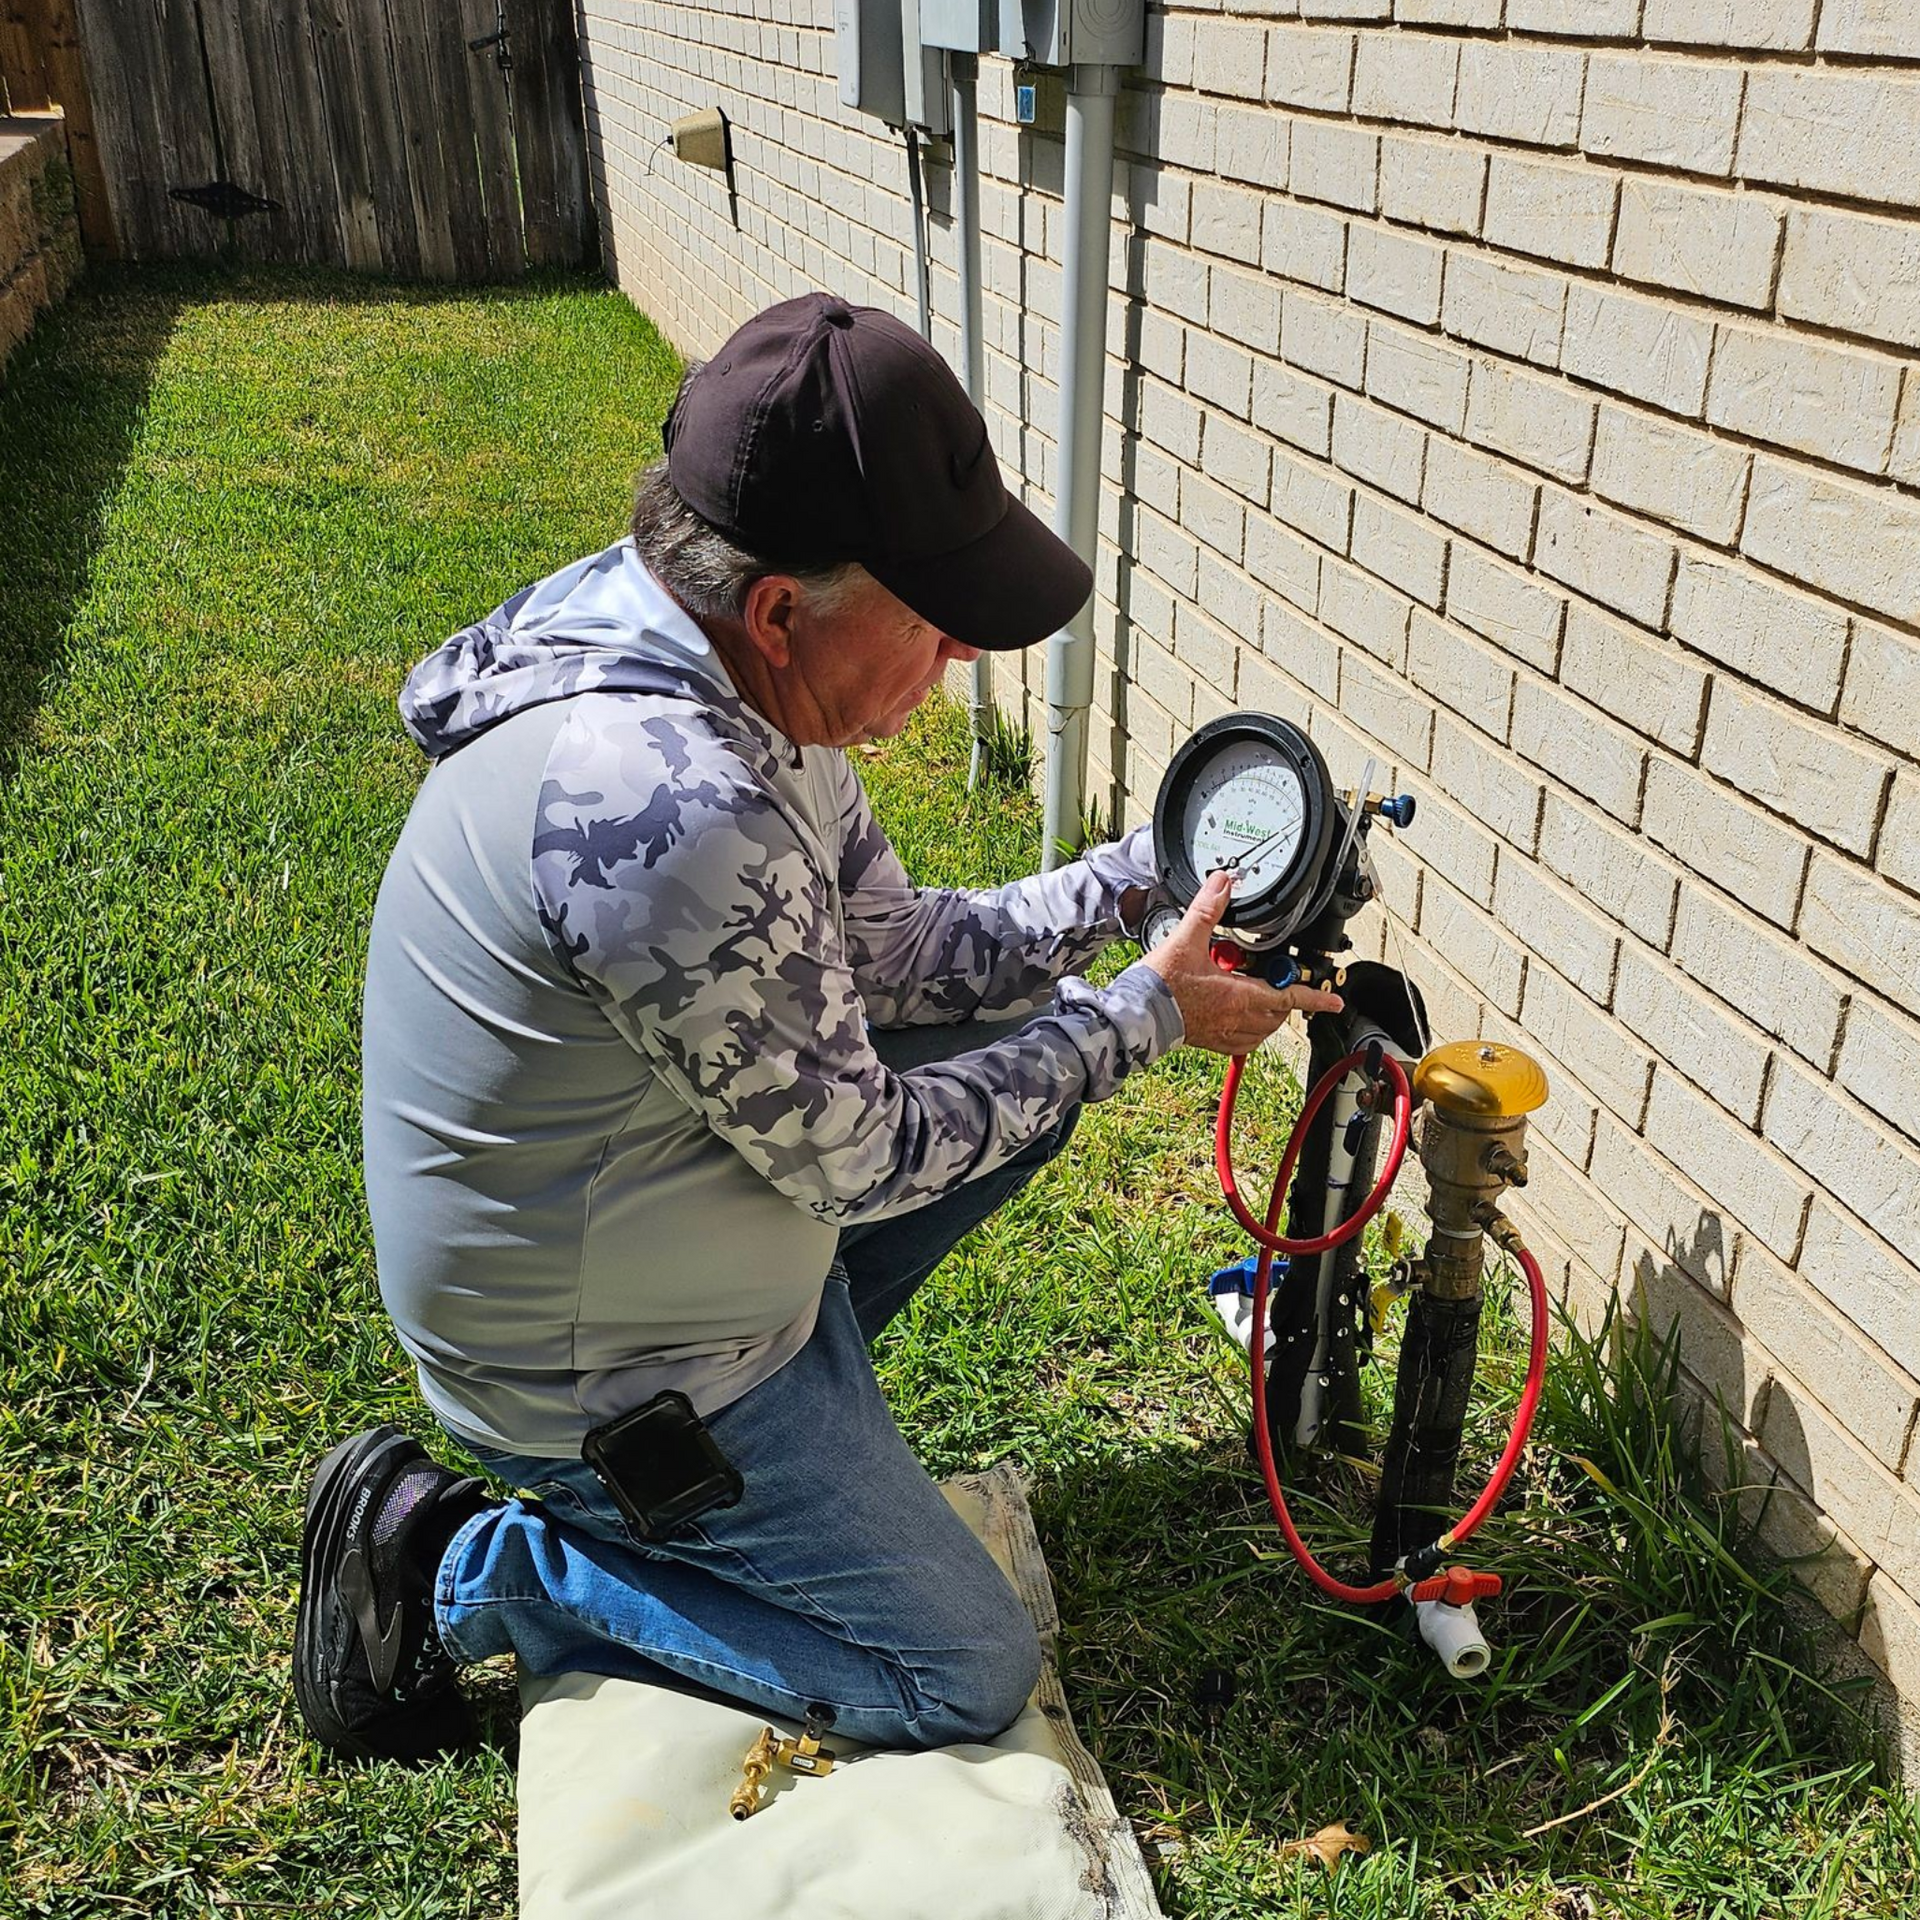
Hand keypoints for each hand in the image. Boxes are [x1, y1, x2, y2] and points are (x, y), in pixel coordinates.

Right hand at [1140, 870, 1343, 1055]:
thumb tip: (1222, 884)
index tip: (1333, 1001)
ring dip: (1271, 1015)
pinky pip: (1243, 1043)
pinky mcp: (1210, 1041)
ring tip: (1263, 997)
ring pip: (1264, 1030)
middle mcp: (1236, 1018)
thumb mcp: (1186, 939)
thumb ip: (1207, 909)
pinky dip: (1251, 1032)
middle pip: (1279, 1013)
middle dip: (1286, 998)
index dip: (1314, 998)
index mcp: (1238, 996)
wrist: (1137, 1014)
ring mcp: (1224, 1032)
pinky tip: (1242, 1019)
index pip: (1288, 996)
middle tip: (1281, 982)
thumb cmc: (1160, 984)